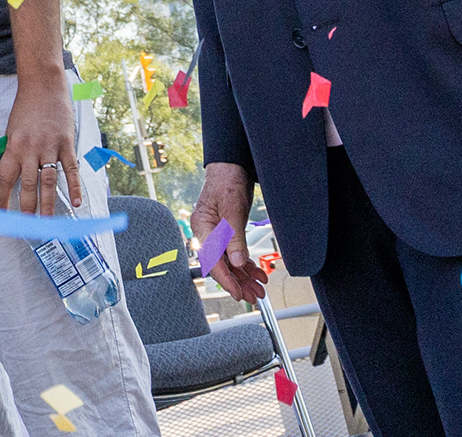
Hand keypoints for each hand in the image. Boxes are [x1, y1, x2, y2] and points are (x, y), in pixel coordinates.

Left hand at [0, 78, 73, 217]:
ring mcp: (49, 146)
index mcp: (12, 146)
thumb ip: (13, 152)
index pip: (4, 179)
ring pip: (48, 181)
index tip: (1, 214)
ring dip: (47, 203)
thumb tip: (13, 177)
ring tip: (46, 221)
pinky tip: (75, 202)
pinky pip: (70, 168)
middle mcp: (29, 148)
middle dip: (26, 208)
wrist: (43, 85)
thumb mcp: (11, 129)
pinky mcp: (66, 142)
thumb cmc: (26, 107)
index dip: (2, 199)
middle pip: (27, 185)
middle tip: (27, 226)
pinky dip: (74, 186)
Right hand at [192, 163, 266, 302]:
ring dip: (244, 277)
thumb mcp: (233, 209)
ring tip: (259, 289)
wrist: (231, 165)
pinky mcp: (226, 232)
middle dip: (239, 283)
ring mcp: (216, 233)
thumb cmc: (227, 180)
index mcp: (202, 228)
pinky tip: (257, 274)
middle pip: (222, 265)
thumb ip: (234, 238)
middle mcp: (207, 233)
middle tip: (254, 297)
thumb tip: (237, 264)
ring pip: (229, 262)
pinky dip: (246, 265)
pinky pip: (234, 254)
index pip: (213, 261)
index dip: (227, 280)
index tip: (238, 294)